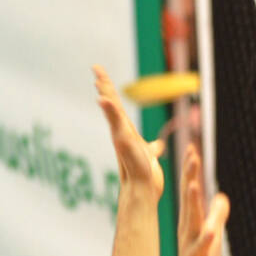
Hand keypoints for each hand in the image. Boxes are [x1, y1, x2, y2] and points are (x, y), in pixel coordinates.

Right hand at [93, 65, 164, 197]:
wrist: (143, 187)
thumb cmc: (145, 173)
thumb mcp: (150, 154)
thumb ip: (153, 148)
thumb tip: (159, 145)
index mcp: (127, 130)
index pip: (118, 106)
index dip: (110, 90)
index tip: (101, 74)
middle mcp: (121, 130)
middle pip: (112, 103)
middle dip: (105, 85)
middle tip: (96, 67)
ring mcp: (120, 136)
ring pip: (112, 111)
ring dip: (106, 94)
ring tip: (98, 80)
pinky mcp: (122, 142)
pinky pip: (116, 123)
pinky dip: (109, 111)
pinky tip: (102, 99)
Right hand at [173, 144, 228, 255]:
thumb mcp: (212, 235)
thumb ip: (216, 216)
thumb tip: (222, 197)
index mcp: (191, 222)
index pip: (191, 192)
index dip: (191, 171)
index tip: (192, 148)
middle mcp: (188, 229)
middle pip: (190, 198)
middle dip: (190, 175)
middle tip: (191, 153)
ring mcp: (192, 244)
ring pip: (192, 220)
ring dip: (194, 202)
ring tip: (195, 184)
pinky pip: (202, 249)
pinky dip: (206, 239)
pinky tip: (210, 231)